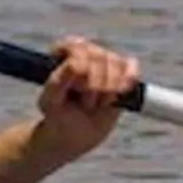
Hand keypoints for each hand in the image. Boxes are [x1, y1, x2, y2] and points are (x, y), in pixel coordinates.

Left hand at [33, 36, 137, 159]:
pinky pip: (132, 68)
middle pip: (99, 59)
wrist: (74, 132)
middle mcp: (87, 50)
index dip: (79, 76)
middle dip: (94, 88)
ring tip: (98, 103)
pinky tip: (120, 95)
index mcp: (64, 51)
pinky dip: (128, 83)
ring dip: (109, 92)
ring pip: (116, 65)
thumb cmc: (58, 113)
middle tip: (85, 103)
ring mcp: (107, 60)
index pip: (77, 52)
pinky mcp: (124, 72)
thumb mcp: (50, 100)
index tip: (73, 91)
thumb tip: (75, 64)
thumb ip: (59, 81)